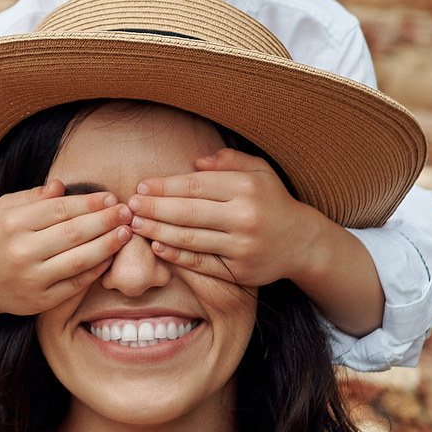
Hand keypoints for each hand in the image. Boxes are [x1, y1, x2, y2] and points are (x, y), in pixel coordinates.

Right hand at [0, 179, 131, 317]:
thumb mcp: (5, 209)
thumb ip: (33, 196)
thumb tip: (61, 185)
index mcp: (12, 223)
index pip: (60, 208)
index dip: (90, 202)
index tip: (112, 197)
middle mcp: (21, 251)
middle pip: (74, 232)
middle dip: (106, 220)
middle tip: (127, 212)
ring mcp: (32, 278)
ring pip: (79, 259)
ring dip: (108, 244)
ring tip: (125, 233)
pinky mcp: (41, 300)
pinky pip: (76, 283)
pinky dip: (97, 270)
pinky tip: (110, 257)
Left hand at [124, 149, 334, 288]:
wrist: (301, 242)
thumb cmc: (271, 201)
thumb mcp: (259, 171)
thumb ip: (229, 161)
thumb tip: (196, 160)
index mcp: (246, 188)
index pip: (195, 186)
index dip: (164, 186)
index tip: (142, 186)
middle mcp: (245, 216)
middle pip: (187, 212)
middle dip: (154, 208)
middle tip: (130, 206)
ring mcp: (242, 246)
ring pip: (190, 238)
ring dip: (158, 231)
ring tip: (137, 224)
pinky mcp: (240, 271)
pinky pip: (201, 263)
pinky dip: (176, 256)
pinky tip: (157, 247)